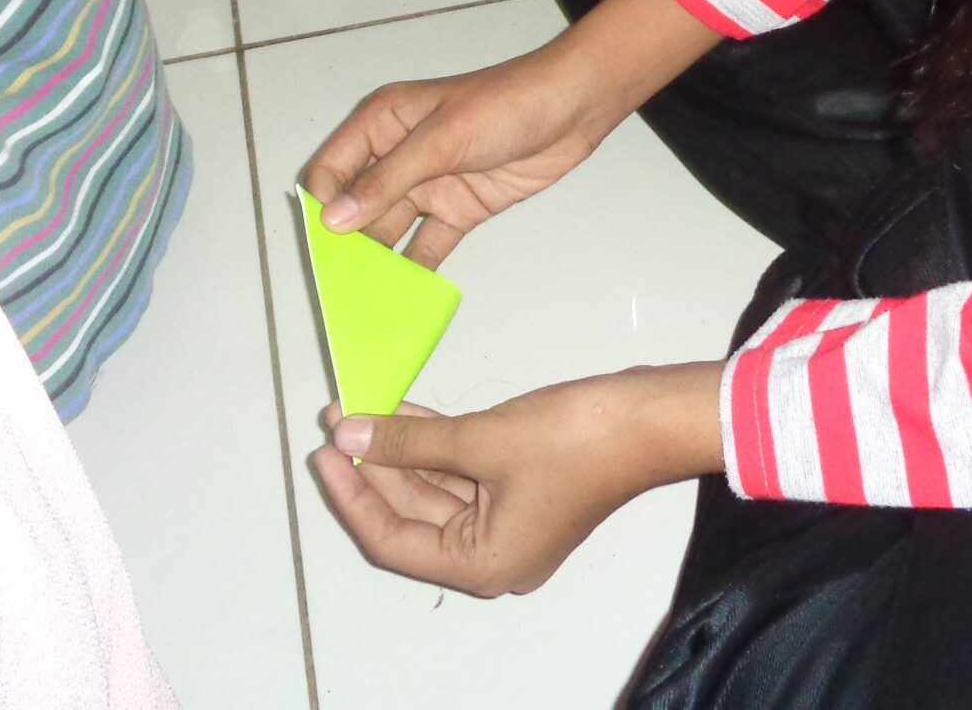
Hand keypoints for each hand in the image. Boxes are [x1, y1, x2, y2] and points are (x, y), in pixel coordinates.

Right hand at [303, 43, 637, 266]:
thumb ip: (388, 181)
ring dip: (377, 262)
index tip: (322, 247)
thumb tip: (333, 218)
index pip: (332, 169)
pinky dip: (415, 269)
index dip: (322, 206)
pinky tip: (402, 299)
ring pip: (389, 230)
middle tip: (337, 288)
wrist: (572, 107)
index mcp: (382, 123)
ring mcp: (429, 184)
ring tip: (362, 303)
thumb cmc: (503, 106)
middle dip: (345, 243)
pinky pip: (427, 243)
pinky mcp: (458, 208)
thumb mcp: (441, 140)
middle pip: (357, 205)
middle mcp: (398, 155)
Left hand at [314, 364, 724, 597]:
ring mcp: (508, 522)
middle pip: (412, 512)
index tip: (324, 451)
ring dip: (401, 449)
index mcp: (481, 564)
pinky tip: (404, 410)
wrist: (647, 419)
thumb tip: (350, 435)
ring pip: (436, 487)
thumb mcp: (481, 440)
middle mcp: (491, 554)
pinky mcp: (520, 489)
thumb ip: (409, 442)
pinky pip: (463, 472)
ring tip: (362, 407)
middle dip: (374, 463)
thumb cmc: (571, 439)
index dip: (352, 494)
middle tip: (339, 416)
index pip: (392, 538)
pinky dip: (434, 444)